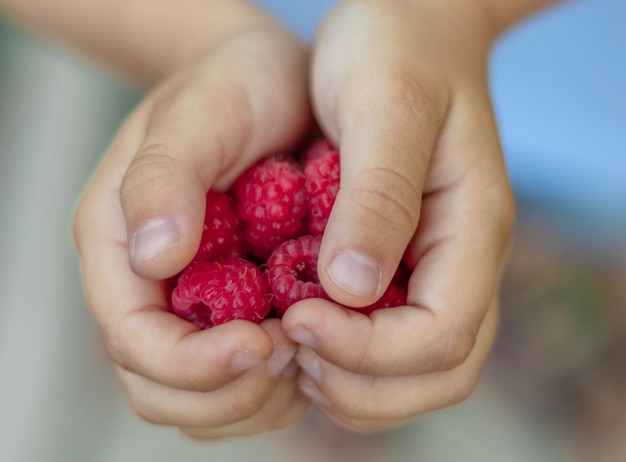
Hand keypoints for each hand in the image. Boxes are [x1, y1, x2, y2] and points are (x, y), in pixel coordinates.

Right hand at [73, 23, 311, 438]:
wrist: (272, 80)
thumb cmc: (233, 86)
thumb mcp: (198, 115)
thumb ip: (164, 179)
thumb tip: (153, 258)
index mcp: (119, 246)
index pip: (136, 341)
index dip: (194, 364)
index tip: (264, 343)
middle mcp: (149, 288)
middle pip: (162, 390)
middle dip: (229, 392)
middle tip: (293, 354)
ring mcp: (191, 306)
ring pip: (203, 403)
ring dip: (257, 400)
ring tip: (308, 355)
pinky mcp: (232, 312)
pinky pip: (242, 385)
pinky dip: (277, 389)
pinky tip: (314, 352)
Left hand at [282, 0, 514, 431]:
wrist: (409, 22)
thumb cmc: (399, 46)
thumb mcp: (386, 104)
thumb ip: (377, 195)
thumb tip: (352, 290)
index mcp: (472, 227)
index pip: (442, 335)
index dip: (368, 351)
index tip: (298, 320)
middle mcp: (462, 262)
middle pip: (438, 372)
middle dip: (362, 384)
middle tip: (290, 350)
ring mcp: (436, 268)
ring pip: (415, 372)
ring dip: (353, 383)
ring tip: (290, 349)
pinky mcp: (406, 265)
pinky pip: (387, 343)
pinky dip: (345, 360)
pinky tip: (297, 329)